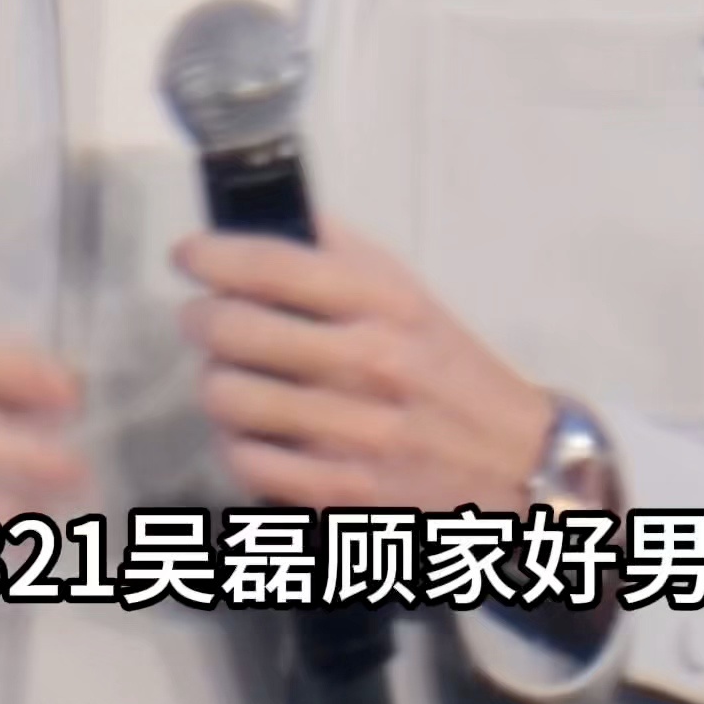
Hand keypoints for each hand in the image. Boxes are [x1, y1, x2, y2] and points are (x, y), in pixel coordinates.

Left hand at [171, 219, 553, 517]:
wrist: (517, 465)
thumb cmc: (451, 369)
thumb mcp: (411, 296)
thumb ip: (344, 255)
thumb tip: (274, 211)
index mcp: (386, 302)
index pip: (276, 265)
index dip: (214, 255)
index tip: (187, 254)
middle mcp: (371, 361)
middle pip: (235, 329)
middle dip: (201, 320)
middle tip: (201, 320)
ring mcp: (357, 432)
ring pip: (230, 397)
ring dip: (216, 384)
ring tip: (229, 379)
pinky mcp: (345, 493)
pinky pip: (248, 462)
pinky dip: (237, 446)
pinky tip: (251, 434)